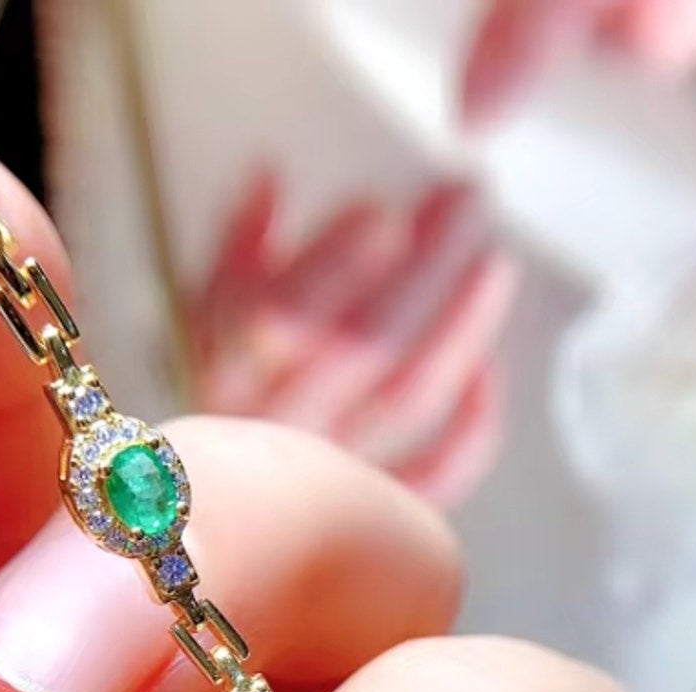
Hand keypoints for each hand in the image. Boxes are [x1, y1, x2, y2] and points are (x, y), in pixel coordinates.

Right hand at [189, 174, 518, 508]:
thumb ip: (236, 247)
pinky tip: (488, 368)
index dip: (334, 266)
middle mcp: (279, 433)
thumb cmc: (230, 397)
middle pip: (361, 347)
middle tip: (462, 201)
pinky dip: (475, 426)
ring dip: (461, 324)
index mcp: (226, 381)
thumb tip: (269, 177)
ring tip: (490, 262)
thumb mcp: (205, 313)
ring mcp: (333, 477)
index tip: (379, 210)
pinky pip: (438, 475)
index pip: (276, 323)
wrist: (226, 508)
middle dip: (423, 264)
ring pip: (408, 399)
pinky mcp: (379, 511)